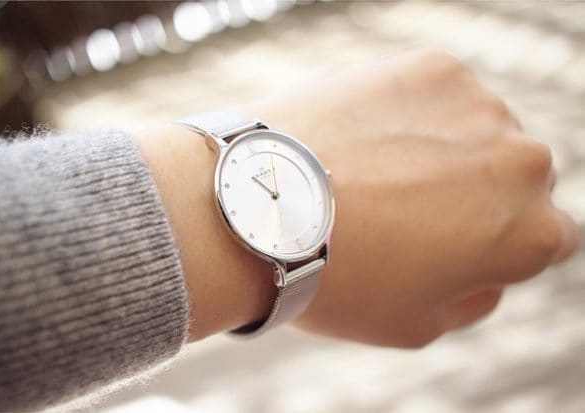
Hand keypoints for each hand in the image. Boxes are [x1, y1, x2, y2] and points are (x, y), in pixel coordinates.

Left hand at [241, 49, 578, 347]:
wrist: (261, 208)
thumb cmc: (336, 280)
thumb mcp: (415, 325)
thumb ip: (475, 297)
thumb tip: (490, 268)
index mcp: (530, 234)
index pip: (549, 234)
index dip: (501, 241)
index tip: (458, 240)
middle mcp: (525, 164)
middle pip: (519, 177)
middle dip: (480, 192)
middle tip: (412, 205)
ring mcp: (480, 107)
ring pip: (480, 129)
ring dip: (447, 147)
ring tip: (378, 169)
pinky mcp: (433, 67)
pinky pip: (438, 93)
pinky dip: (412, 111)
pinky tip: (365, 136)